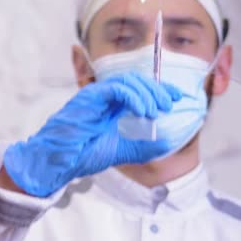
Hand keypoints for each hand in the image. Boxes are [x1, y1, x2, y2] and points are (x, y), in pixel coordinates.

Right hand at [3, 72, 181, 196]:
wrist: (62, 160)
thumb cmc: (85, 154)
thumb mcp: (124, 150)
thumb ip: (145, 145)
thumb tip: (169, 141)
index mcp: (113, 105)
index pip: (140, 88)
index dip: (161, 89)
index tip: (178, 96)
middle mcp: (106, 96)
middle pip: (137, 80)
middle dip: (157, 89)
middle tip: (169, 104)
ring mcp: (98, 94)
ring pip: (128, 80)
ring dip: (147, 93)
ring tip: (157, 110)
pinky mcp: (91, 95)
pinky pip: (117, 88)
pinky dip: (134, 97)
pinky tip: (143, 111)